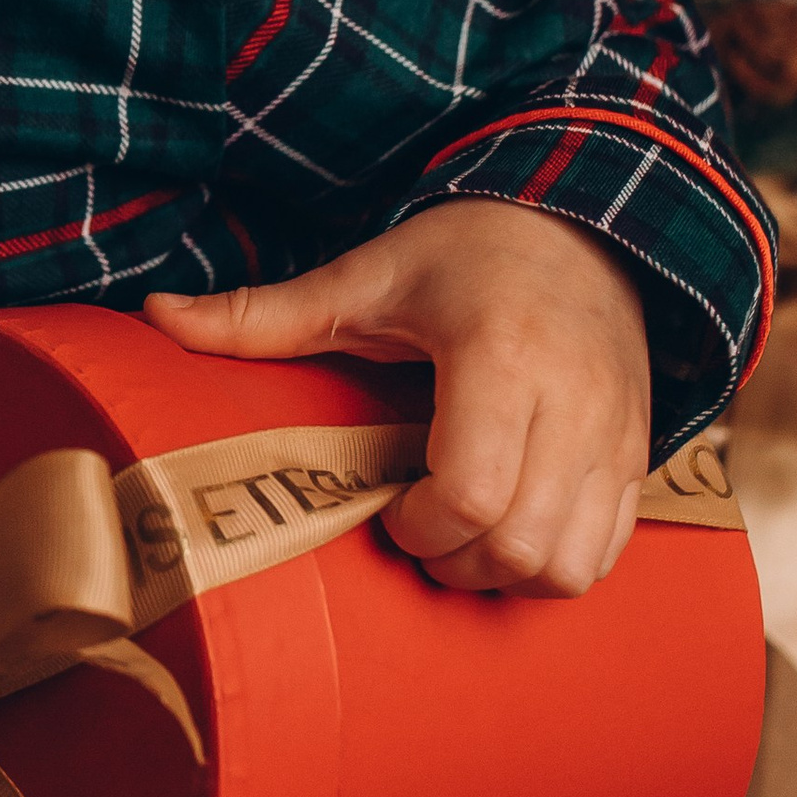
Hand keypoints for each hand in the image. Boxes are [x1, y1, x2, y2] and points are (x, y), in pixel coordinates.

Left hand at [149, 197, 650, 594]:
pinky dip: (556, 563)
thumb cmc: (469, 251)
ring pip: (571, 565)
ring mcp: (616, 436)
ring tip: (462, 536)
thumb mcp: (366, 275)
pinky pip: (609, 551)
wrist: (587, 223)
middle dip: (455, 562)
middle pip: (521, 544)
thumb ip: (266, 312)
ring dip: (507, 573)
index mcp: (501, 355)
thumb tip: (157, 316)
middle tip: (415, 531)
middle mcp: (574, 402)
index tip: (388, 508)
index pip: (473, 491)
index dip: (421, 526)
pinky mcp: (639, 457)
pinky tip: (510, 529)